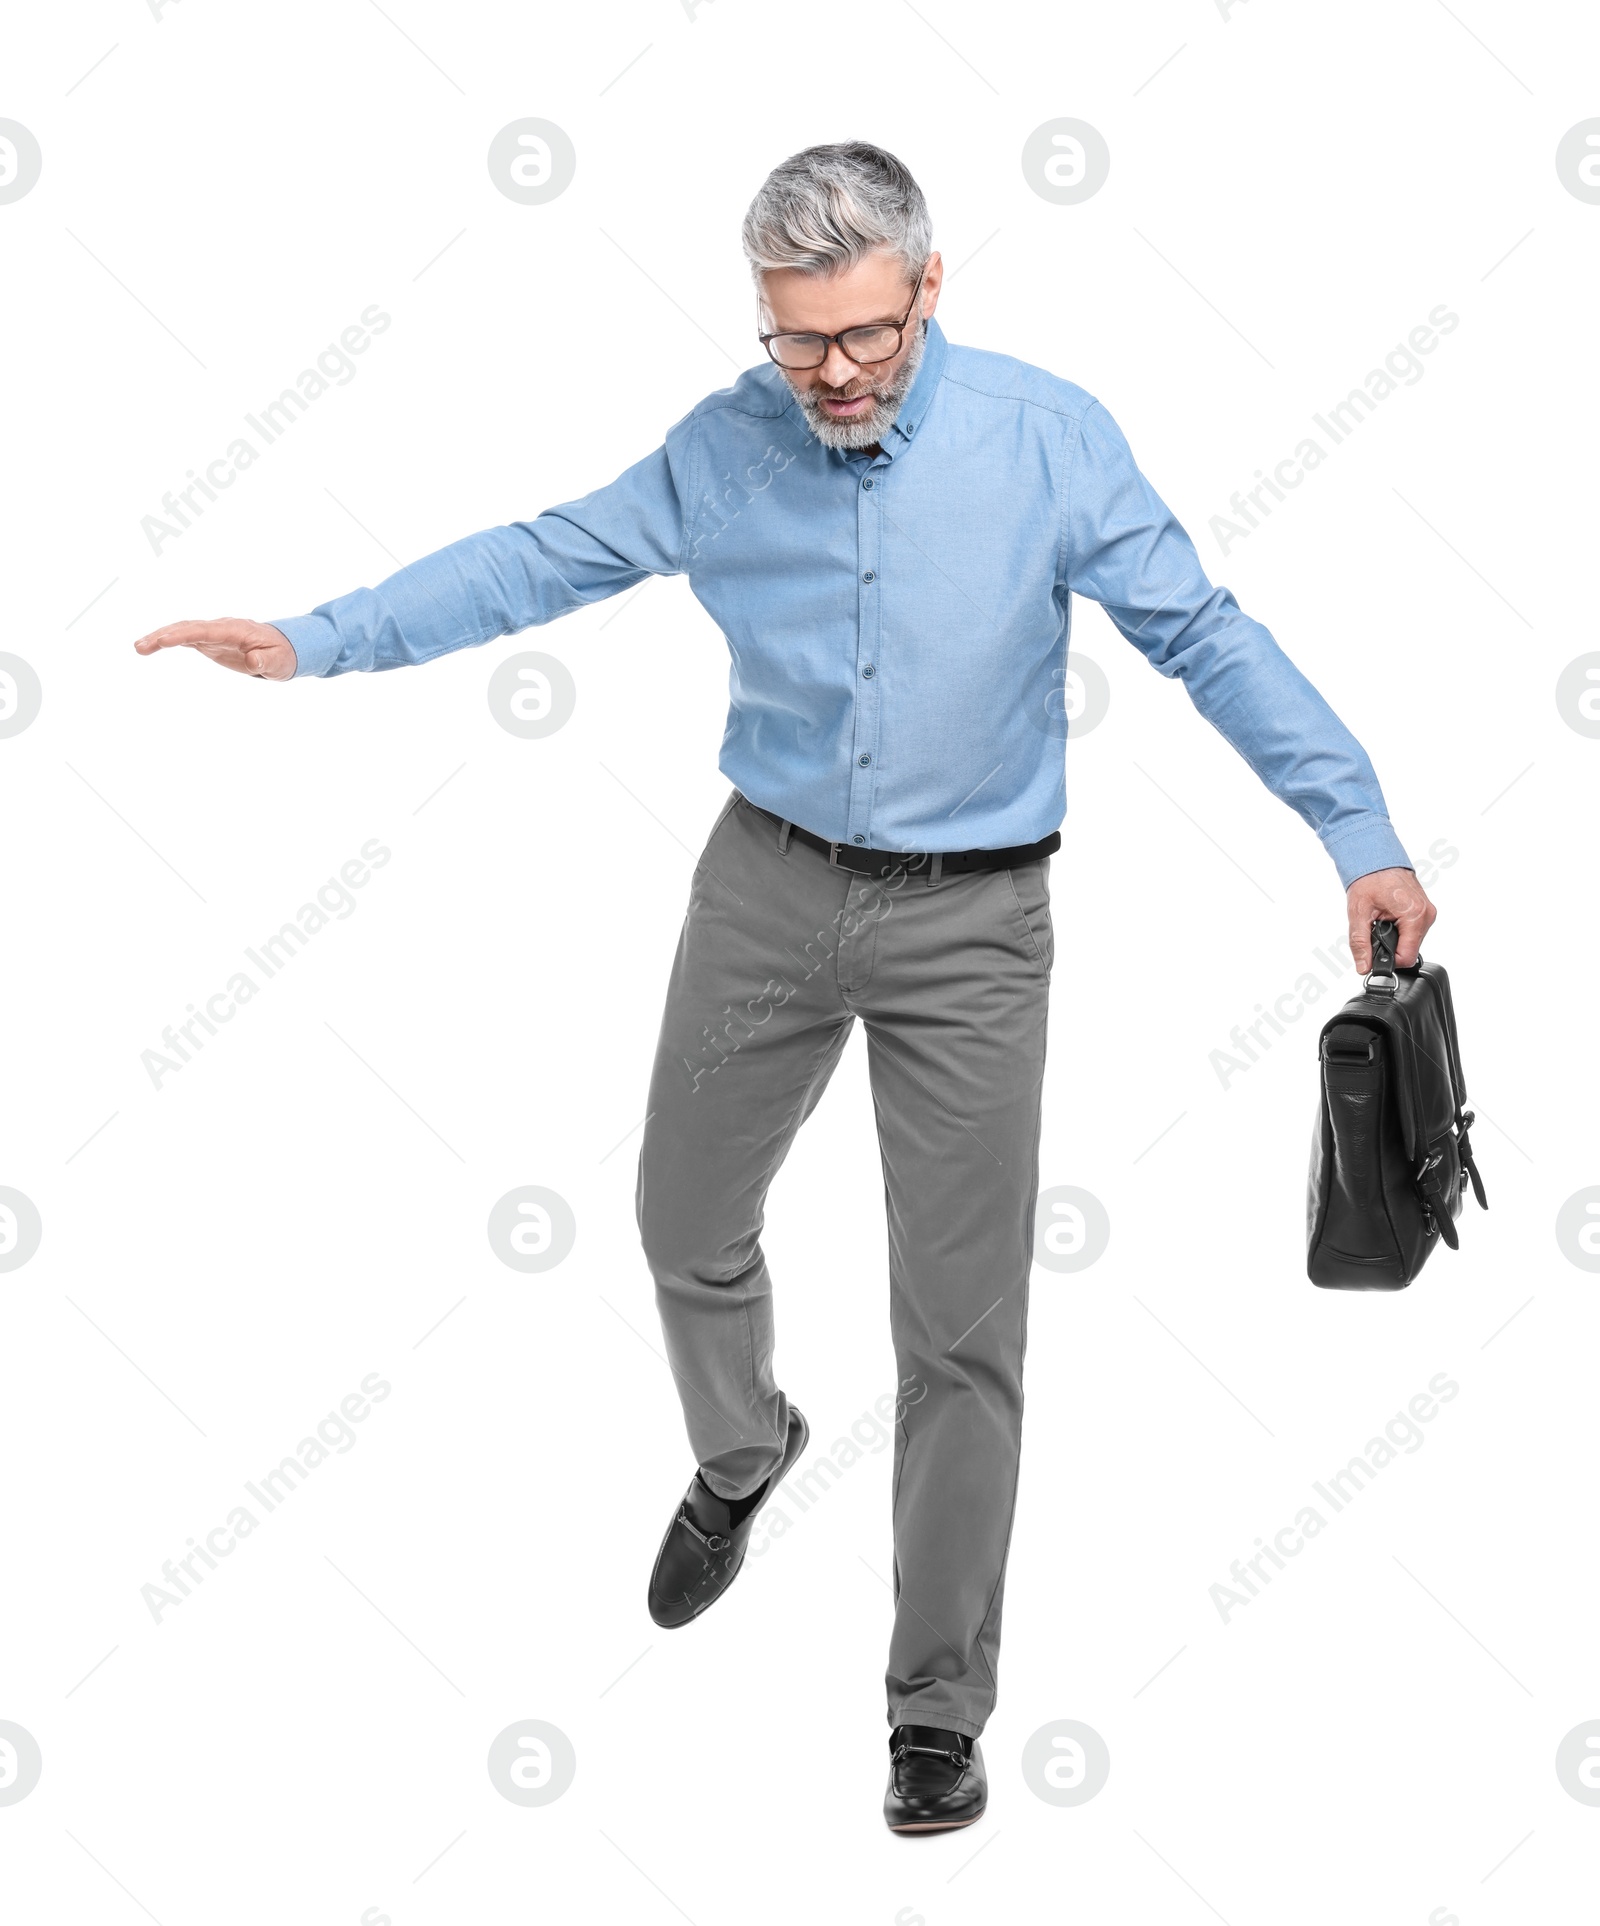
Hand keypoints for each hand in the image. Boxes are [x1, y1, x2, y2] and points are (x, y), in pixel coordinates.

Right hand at [133, 618, 296, 679]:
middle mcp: (221, 627)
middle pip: (188, 627)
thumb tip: (253, 661)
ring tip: (139, 648)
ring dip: (160, 637)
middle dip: (164, 635)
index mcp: (236, 630)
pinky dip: (168, 641)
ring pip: (183, 631)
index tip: (164, 640)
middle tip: (141, 647)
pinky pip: (185, 638)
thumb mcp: (279, 662)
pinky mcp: (210, 641)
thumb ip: (266, 661)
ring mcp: (213, 633)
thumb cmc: (282, 654)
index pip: (206, 630)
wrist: (284, 648)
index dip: (184, 634)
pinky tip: (149, 647)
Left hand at [1346, 867, 1436, 970]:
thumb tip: (1363, 966)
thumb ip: (1360, 943)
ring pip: (1410, 942)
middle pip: (1408, 950)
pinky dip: (1399, 930)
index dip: (1388, 960)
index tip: (1374, 954)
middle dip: (1389, 946)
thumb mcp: (1358, 913)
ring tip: (1381, 919)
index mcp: (1415, 915)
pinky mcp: (1424, 912)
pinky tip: (1388, 917)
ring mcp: (1427, 913)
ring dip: (1394, 938)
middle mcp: (1426, 915)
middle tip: (1375, 927)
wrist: (1377, 859)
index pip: (1407, 957)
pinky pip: (1412, 931)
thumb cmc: (1369, 879)